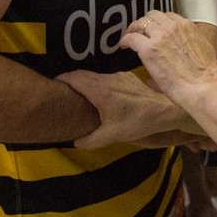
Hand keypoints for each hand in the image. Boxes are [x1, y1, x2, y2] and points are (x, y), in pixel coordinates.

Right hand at [58, 70, 188, 149]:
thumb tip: (75, 142)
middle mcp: (108, 79)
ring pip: (96, 76)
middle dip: (70, 81)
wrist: (165, 110)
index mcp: (100, 90)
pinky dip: (99, 85)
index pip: (74, 77)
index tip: (52, 86)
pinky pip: (108, 78)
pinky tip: (104, 98)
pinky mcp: (128, 77)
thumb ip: (90, 140)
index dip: (61, 80)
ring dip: (86, 83)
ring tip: (80, 97)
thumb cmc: (138, 122)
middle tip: (61, 93)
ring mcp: (119, 76)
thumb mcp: (112, 136)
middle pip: (82, 75)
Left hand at [121, 11, 216, 108]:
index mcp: (187, 26)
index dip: (158, 23)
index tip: (154, 31)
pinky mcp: (148, 50)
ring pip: (140, 23)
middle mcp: (173, 27)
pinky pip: (131, 38)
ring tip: (129, 38)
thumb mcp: (204, 49)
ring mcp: (160, 37)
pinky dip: (125, 40)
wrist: (203, 88)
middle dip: (145, 23)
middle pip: (152, 16)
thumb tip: (188, 46)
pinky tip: (123, 46)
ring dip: (133, 29)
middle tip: (139, 33)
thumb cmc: (206, 76)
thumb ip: (193, 41)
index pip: (167, 16)